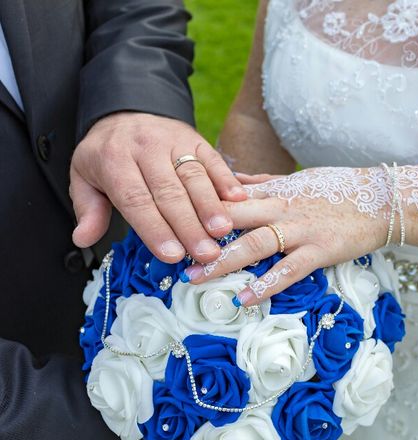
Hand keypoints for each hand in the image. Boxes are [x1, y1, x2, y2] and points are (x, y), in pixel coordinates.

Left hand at [70, 112, 246, 263]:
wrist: (127, 110)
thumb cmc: (108, 154)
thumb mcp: (84, 177)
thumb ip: (88, 209)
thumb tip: (83, 239)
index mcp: (114, 161)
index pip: (136, 199)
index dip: (155, 229)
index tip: (172, 255)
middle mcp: (146, 149)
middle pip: (169, 191)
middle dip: (188, 226)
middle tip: (204, 253)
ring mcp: (174, 141)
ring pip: (194, 176)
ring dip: (211, 206)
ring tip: (223, 232)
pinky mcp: (196, 139)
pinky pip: (213, 159)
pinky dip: (227, 179)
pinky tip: (239, 199)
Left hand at [183, 168, 388, 304]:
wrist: (380, 200)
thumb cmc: (338, 189)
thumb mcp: (297, 178)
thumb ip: (261, 179)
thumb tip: (230, 175)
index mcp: (275, 190)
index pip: (228, 195)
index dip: (196, 206)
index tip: (169, 217)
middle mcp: (282, 208)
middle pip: (232, 218)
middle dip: (199, 235)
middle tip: (168, 251)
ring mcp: (300, 230)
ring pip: (254, 244)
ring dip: (222, 262)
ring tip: (195, 278)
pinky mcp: (319, 250)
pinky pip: (288, 270)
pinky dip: (266, 284)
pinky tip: (245, 298)